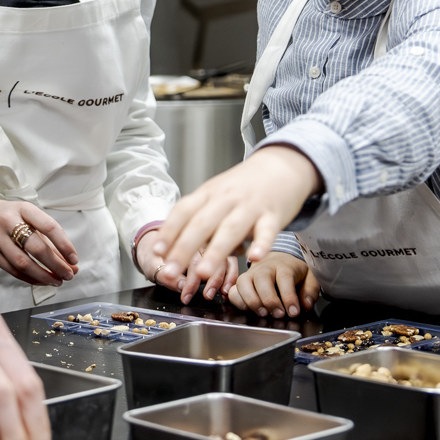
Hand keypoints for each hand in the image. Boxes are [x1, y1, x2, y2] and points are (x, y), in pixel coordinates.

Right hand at [0, 200, 78, 287]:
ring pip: (23, 263)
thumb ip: (49, 239)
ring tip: (56, 281)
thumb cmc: (9, 216)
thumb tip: (70, 262)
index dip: (64, 245)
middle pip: (36, 247)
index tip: (74, 259)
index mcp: (23, 209)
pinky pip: (12, 270)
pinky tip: (40, 281)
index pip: (49, 227)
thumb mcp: (28, 217)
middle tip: (69, 275)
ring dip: (43, 276)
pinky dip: (29, 278)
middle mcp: (8, 222)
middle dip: (56, 265)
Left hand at [146, 147, 319, 299]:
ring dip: (215, 252)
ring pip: (230, 229)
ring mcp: (250, 206)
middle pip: (202, 224)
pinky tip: (254, 258)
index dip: (169, 231)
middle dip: (183, 249)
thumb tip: (172, 246)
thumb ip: (198, 218)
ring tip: (202, 273)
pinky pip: (267, 231)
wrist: (282, 165)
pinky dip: (261, 244)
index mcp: (209, 193)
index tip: (157, 251)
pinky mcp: (274, 214)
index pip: (184, 211)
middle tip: (169, 271)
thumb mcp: (216, 195)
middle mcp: (226, 198)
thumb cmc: (244, 187)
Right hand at [226, 252, 318, 318]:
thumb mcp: (309, 276)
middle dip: (269, 299)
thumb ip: (310, 290)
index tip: (294, 312)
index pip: (285, 278)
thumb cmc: (293, 270)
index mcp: (284, 264)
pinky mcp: (241, 281)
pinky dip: (238, 301)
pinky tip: (247, 309)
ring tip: (262, 313)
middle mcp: (265, 266)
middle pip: (262, 279)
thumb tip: (306, 305)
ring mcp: (251, 273)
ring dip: (252, 300)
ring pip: (244, 283)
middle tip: (278, 314)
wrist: (278, 257)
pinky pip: (234, 290)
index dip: (289, 297)